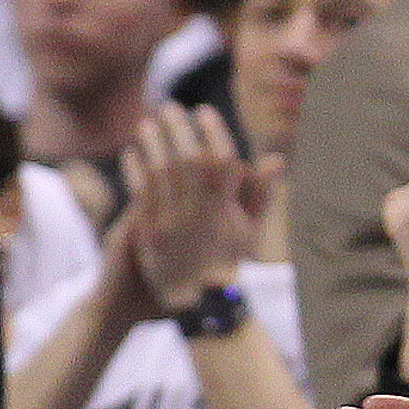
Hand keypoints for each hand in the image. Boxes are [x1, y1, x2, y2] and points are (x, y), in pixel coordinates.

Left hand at [125, 105, 267, 316]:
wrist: (199, 302)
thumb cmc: (228, 262)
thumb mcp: (251, 230)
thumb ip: (261, 194)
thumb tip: (276, 159)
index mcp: (226, 209)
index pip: (222, 160)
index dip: (213, 131)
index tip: (204, 111)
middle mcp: (200, 213)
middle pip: (188, 159)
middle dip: (178, 129)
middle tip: (170, 107)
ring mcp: (173, 223)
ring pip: (161, 172)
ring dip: (153, 143)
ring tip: (147, 123)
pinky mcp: (150, 233)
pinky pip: (140, 192)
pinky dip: (135, 169)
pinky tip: (132, 153)